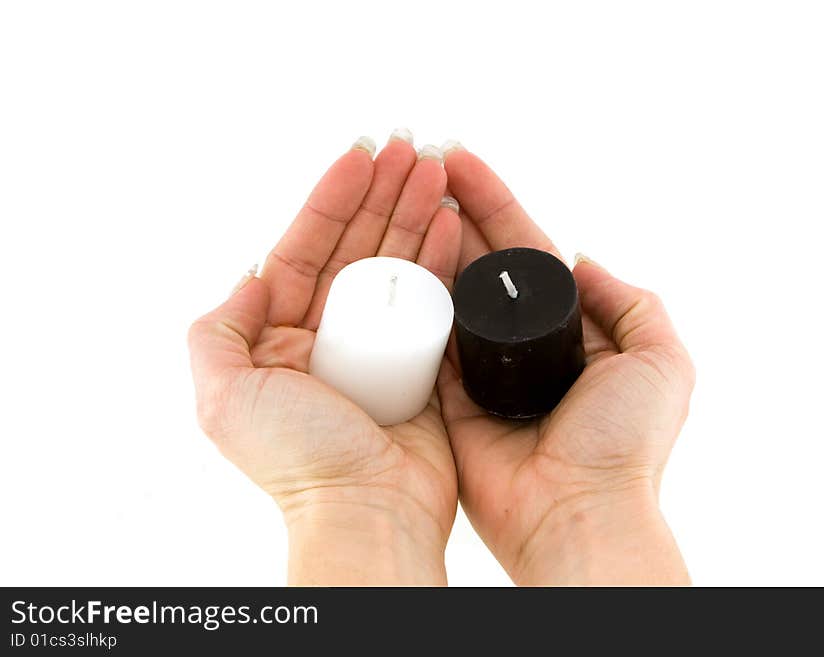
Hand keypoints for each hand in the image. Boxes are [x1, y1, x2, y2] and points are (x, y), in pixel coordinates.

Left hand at [188, 136, 460, 584]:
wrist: (369, 514)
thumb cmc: (298, 463)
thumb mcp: (223, 398)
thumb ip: (218, 331)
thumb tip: (250, 273)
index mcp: (277, 339)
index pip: (305, 249)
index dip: (330, 200)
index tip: (359, 157)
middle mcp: (326, 338)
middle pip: (355, 249)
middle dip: (380, 196)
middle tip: (408, 150)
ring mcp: (375, 349)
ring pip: (395, 266)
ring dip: (415, 216)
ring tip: (435, 171)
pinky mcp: (419, 364)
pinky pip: (430, 301)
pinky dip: (442, 260)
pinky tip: (452, 224)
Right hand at [439, 148, 694, 584]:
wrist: (575, 511)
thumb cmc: (624, 445)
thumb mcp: (660, 361)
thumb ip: (633, 304)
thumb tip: (585, 260)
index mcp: (570, 327)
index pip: (525, 248)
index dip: (496, 202)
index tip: (461, 161)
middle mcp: (520, 342)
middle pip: (478, 260)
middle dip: (451, 209)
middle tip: (418, 162)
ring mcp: (478, 367)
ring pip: (444, 290)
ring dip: (422, 241)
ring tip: (398, 192)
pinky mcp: (443, 396)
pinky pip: (420, 338)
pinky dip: (404, 297)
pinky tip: (386, 254)